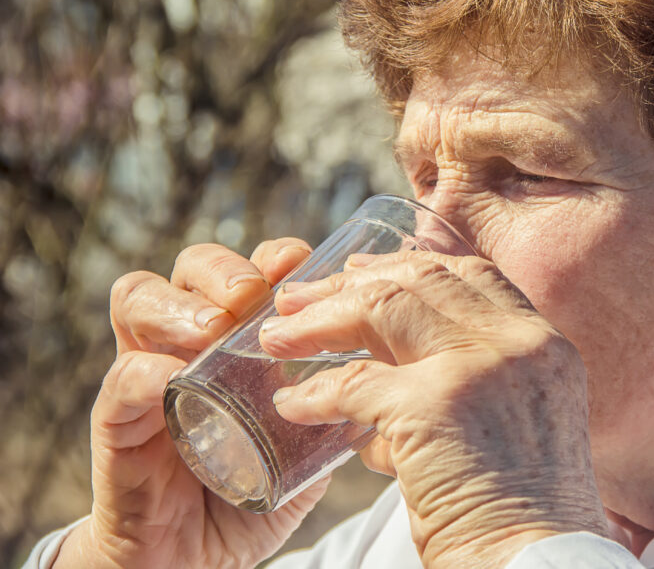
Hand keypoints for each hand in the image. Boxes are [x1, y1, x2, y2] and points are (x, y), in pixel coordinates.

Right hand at [56, 239, 326, 568]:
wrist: (197, 557)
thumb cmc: (252, 487)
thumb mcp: (306, 440)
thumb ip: (337, 405)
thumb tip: (391, 373)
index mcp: (237, 337)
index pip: (250, 270)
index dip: (274, 258)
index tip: (303, 263)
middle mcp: (188, 342)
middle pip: (191, 266)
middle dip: (224, 268)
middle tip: (251, 296)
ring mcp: (148, 373)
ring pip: (138, 298)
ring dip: (180, 306)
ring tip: (213, 329)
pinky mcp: (118, 422)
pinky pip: (120, 379)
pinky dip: (146, 370)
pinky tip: (172, 379)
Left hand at [262, 251, 610, 567]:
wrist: (537, 564)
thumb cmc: (519, 514)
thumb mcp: (520, 425)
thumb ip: (477, 382)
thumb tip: (394, 367)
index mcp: (545, 345)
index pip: (474, 275)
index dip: (412, 267)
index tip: (365, 273)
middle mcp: (519, 343)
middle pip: (424, 278)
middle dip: (353, 282)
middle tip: (302, 297)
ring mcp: (479, 367)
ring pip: (384, 307)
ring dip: (322, 320)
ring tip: (279, 337)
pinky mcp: (434, 405)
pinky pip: (353, 383)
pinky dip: (315, 393)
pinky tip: (293, 405)